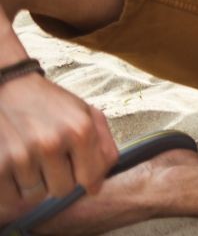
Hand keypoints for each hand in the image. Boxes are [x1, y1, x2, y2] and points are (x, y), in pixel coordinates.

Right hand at [0, 71, 116, 215]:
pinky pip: (10, 198)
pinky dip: (11, 189)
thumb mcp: (84, 112)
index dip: (83, 176)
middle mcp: (51, 143)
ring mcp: (21, 155)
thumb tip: (96, 187)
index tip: (74, 166)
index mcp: (79, 130)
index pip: (90, 178)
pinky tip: (13, 167)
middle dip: (57, 178)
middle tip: (47, 158)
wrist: (7, 87)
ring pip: (35, 196)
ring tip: (28, 158)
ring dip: (33, 183)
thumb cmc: (48, 102)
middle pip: (62, 190)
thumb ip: (101, 147)